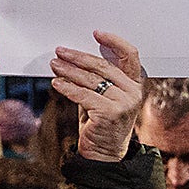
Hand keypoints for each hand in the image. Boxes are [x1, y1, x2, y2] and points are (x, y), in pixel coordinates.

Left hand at [50, 32, 144, 161]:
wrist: (105, 155)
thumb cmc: (101, 124)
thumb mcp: (102, 97)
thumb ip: (96, 79)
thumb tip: (73, 58)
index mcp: (134, 84)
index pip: (130, 55)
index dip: (114, 41)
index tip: (96, 33)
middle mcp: (132, 92)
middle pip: (103, 66)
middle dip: (78, 57)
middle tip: (60, 51)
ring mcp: (123, 103)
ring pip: (90, 79)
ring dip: (68, 70)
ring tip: (54, 65)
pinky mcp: (110, 113)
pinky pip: (83, 95)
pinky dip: (67, 87)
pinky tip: (56, 83)